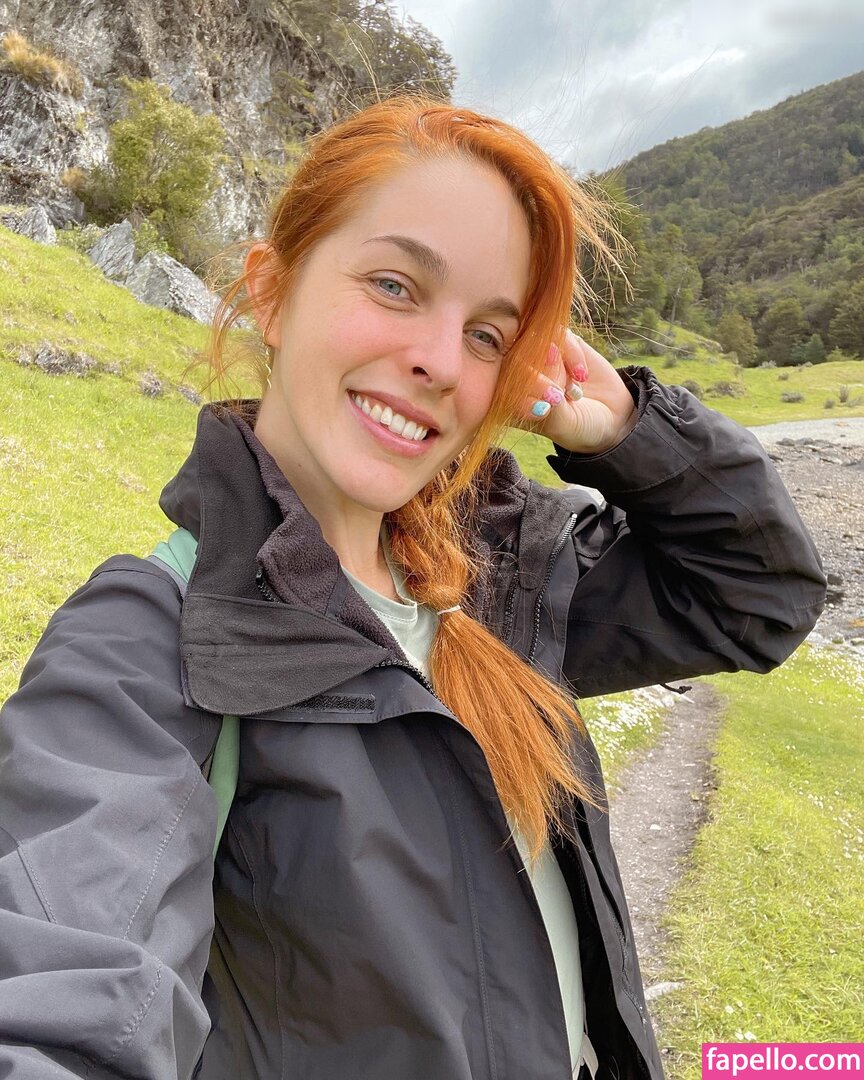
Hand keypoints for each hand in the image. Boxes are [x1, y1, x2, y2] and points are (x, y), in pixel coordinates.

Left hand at [513, 329, 637, 453]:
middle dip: (538, 376)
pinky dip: (571, 353)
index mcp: (507, 398)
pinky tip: (582, 376)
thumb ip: (549, 401)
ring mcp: (537, 354)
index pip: (497, 382)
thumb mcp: (562, 424)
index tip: (543, 410)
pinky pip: (557, 332)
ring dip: (555, 366)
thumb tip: (547, 371)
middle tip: (561, 397)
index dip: (518, 392)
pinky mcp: (559, 339)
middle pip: (512, 357)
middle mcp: (518, 373)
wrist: (611, 417)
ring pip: (534, 342)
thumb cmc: (578, 428)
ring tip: (574, 391)